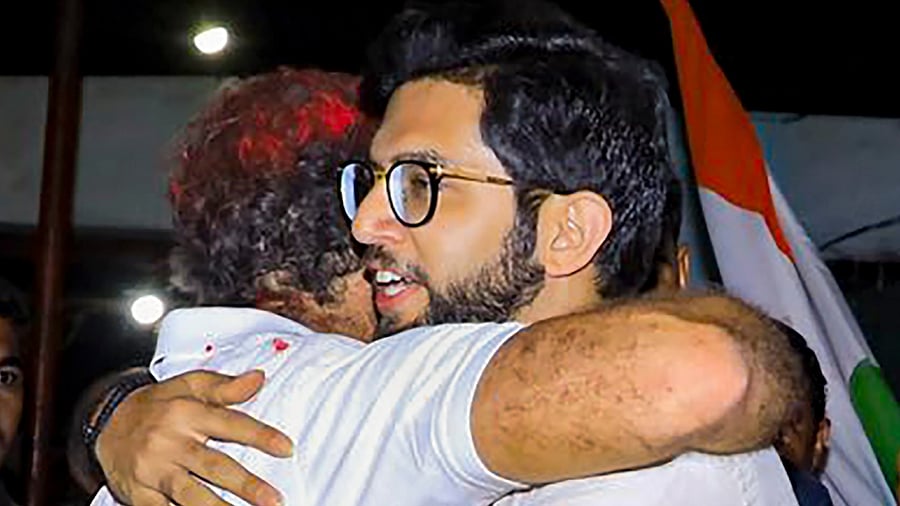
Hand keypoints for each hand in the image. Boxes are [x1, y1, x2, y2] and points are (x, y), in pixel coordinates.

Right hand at [95, 370, 291, 505]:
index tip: (287, 448)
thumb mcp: (189, 385)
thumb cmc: (158, 404)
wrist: (105, 421)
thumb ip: (225, 386)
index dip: (260, 436)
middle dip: (246, 485)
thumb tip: (259, 378)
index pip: (230, 424)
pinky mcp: (139, 493)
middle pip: (214, 466)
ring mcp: (154, 470)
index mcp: (187, 413)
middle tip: (274, 499)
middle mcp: (171, 442)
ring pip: (191, 494)